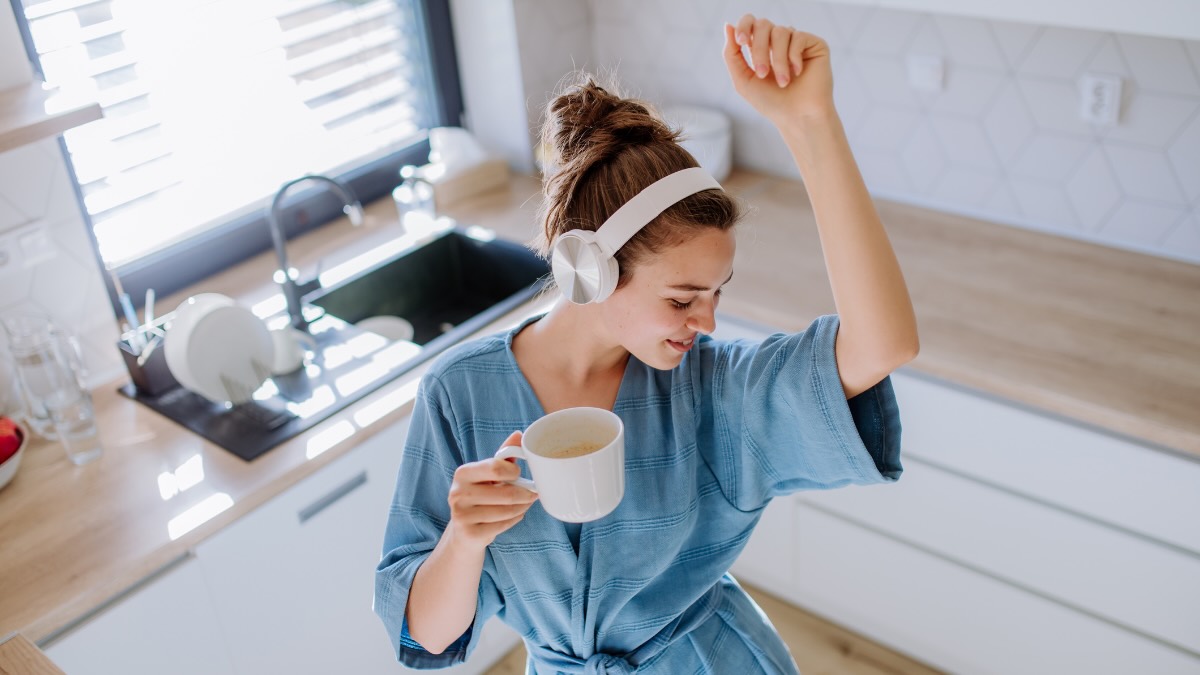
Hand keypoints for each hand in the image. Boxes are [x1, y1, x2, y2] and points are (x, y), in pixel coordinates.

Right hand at [447, 431, 538, 548]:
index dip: (515, 471)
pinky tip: (515, 515)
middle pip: (506, 493)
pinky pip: (503, 525)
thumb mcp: (488, 474)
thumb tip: (518, 434)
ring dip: (523, 507)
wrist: (463, 531)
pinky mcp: (470, 533)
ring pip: (507, 511)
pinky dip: (515, 519)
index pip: (496, 468)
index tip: (519, 474)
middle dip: (526, 493)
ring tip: (524, 504)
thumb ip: (503, 455)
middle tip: (533, 493)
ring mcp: (461, 515)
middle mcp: (457, 493)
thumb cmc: (480, 496)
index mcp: (463, 473)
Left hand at [723, 15, 834, 124]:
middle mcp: (779, 42)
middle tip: (762, 73)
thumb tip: (728, 25)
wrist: (798, 117)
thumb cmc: (771, 103)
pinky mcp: (815, 44)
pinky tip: (798, 72)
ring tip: (783, 81)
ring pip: (780, 31)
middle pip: (763, 25)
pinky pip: (799, 37)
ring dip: (777, 59)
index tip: (740, 41)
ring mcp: (797, 42)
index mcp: (762, 48)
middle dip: (759, 49)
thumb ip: (732, 54)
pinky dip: (793, 56)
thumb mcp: (743, 80)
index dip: (744, 26)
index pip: (751, 23)